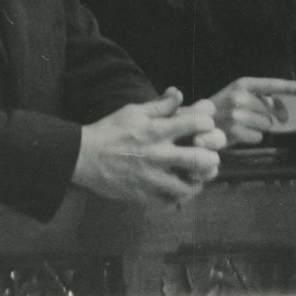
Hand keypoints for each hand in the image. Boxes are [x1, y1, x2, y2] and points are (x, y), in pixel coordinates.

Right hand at [72, 87, 222, 206]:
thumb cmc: (110, 130)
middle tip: (208, 156)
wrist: (84, 157)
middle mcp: (158, 155)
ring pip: (190, 186)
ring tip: (195, 176)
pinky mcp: (144, 196)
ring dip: (197, 181)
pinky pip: (171, 203)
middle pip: (202, 159)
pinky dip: (178, 198)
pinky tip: (177, 189)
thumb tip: (179, 93)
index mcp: (157, 130)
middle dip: (212, 156)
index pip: (198, 124)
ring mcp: (152, 178)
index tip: (205, 125)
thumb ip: (160, 105)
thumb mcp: (133, 111)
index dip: (208, 123)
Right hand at [207, 77, 295, 145]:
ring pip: (267, 124)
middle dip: (266, 115)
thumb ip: (261, 100)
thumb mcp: (238, 96)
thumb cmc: (222, 109)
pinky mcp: (236, 131)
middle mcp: (240, 97)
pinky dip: (252, 137)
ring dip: (258, 127)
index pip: (270, 84)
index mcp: (242, 84)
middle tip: (251, 117)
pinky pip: (259, 137)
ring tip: (241, 124)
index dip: (288, 87)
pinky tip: (238, 133)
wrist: (197, 122)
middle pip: (271, 110)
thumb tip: (284, 116)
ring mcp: (238, 114)